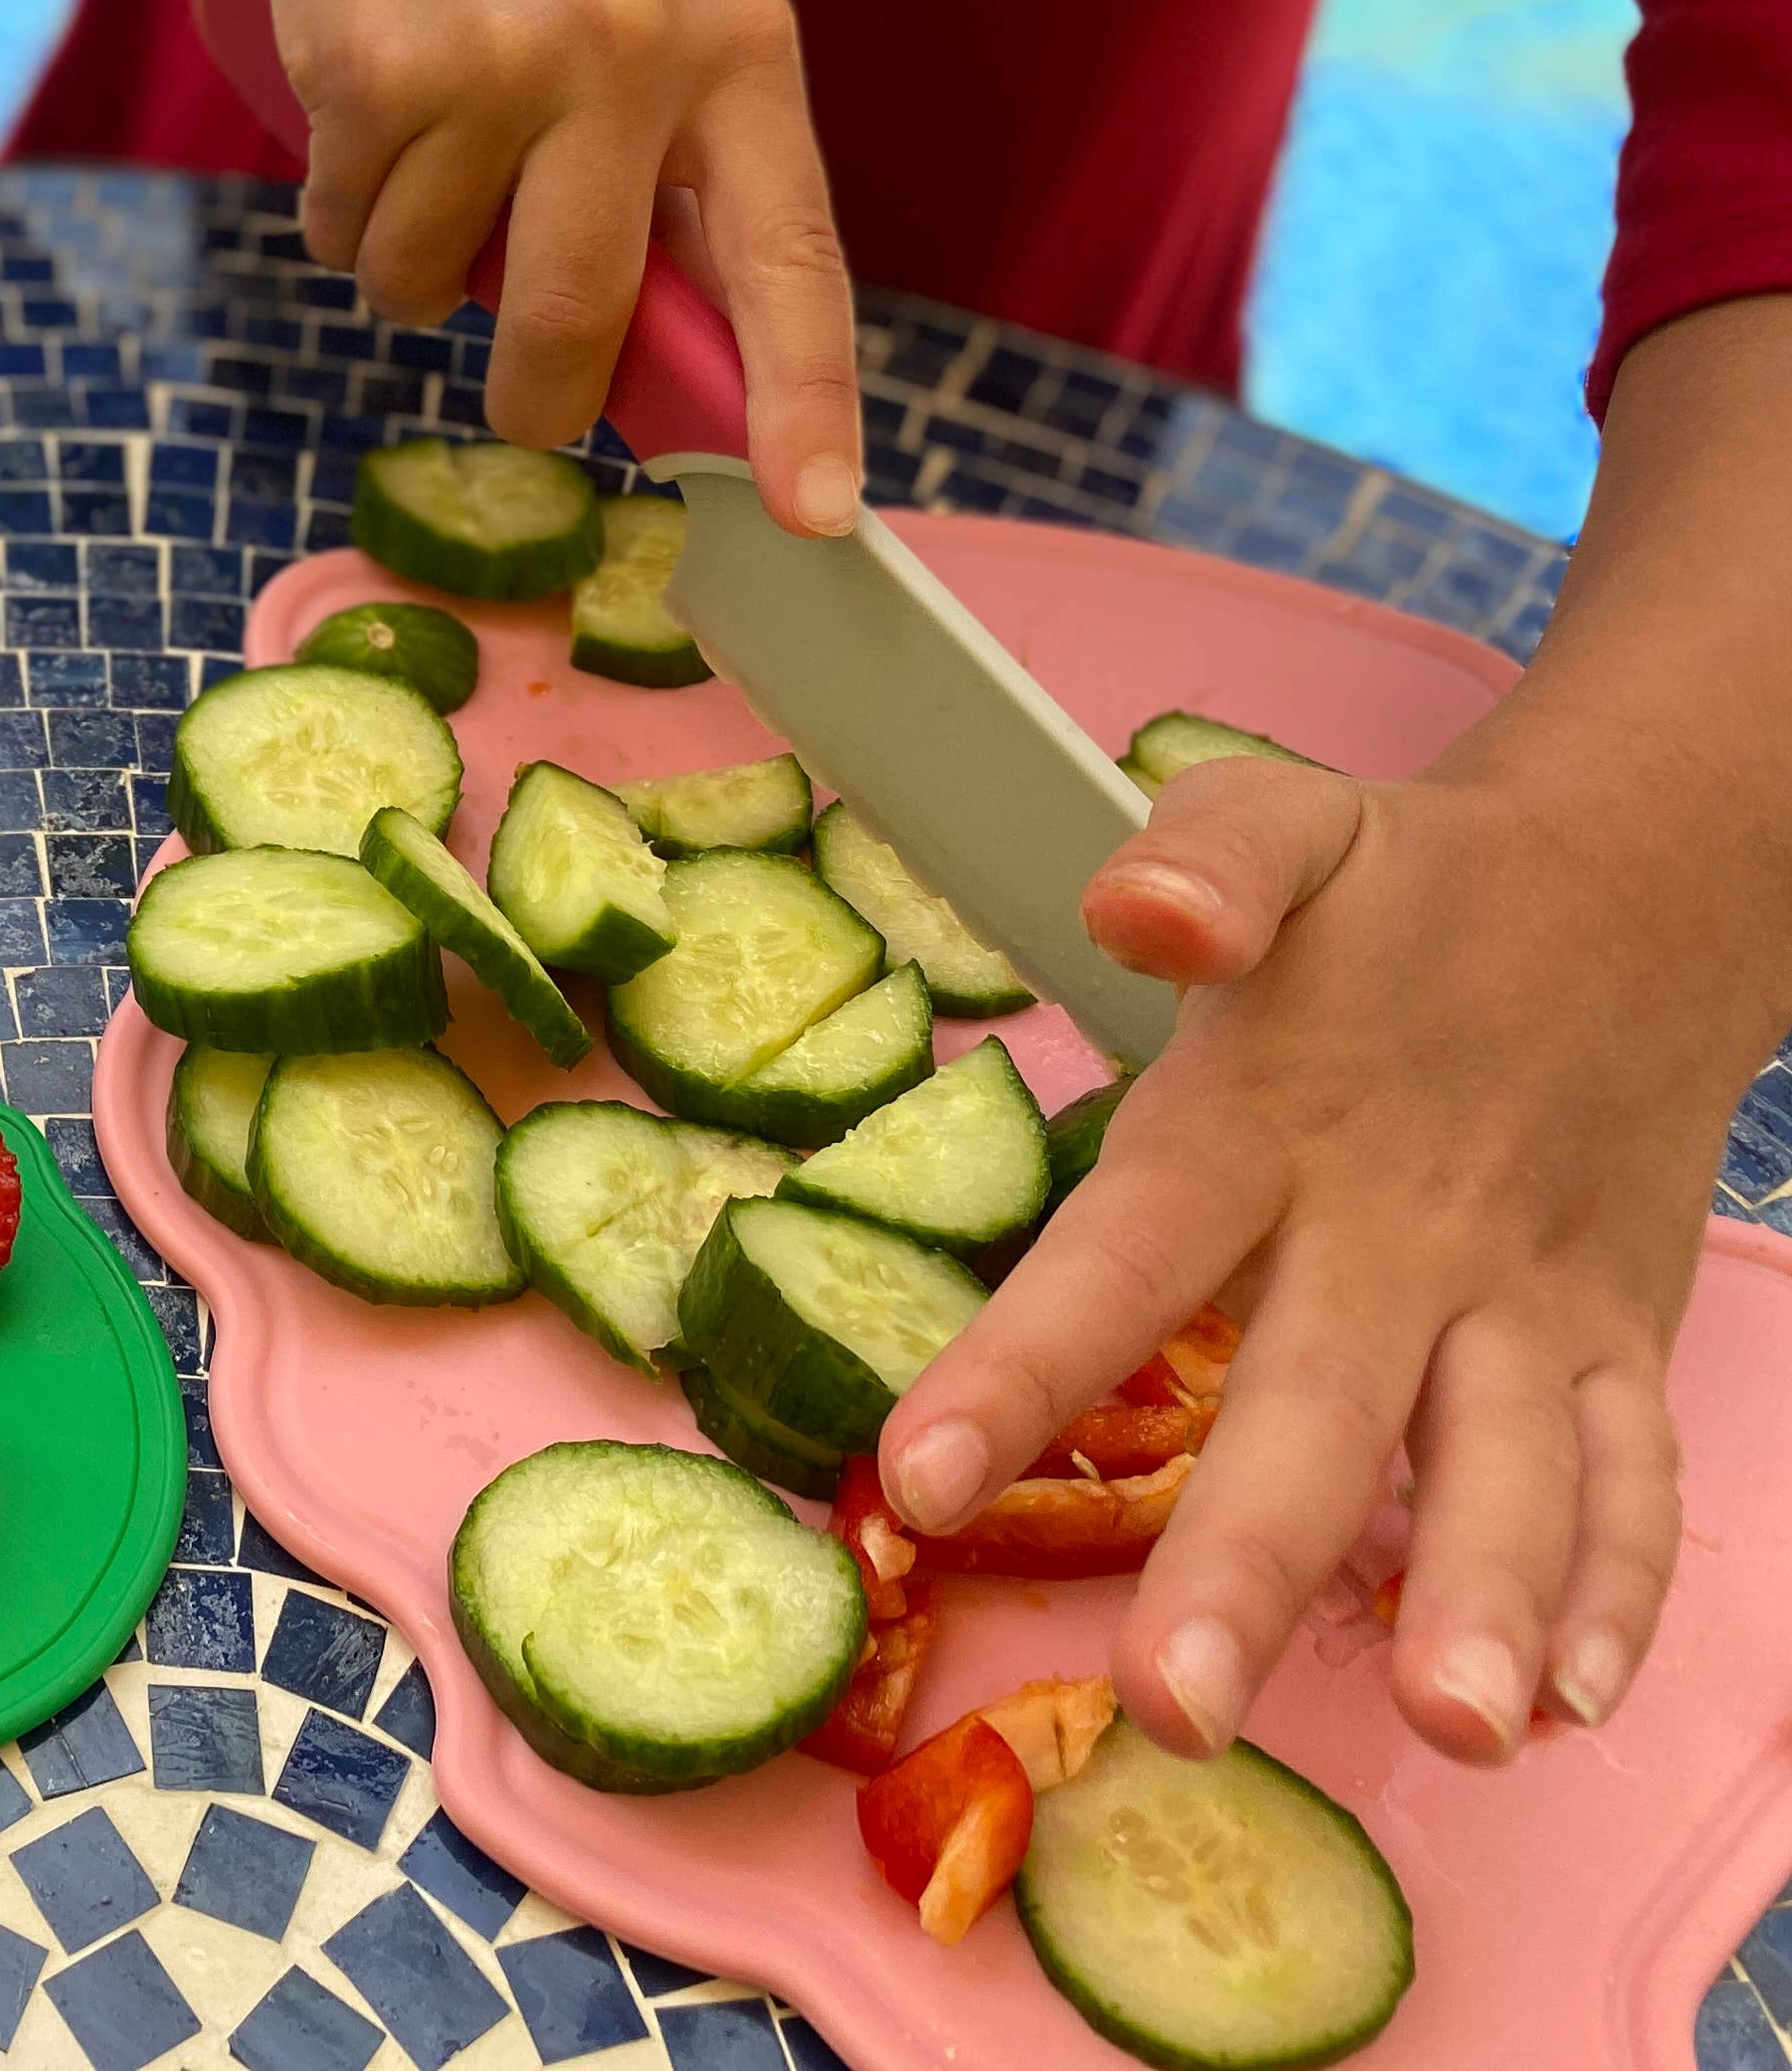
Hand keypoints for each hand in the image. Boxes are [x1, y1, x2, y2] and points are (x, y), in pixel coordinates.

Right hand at [241, 0, 861, 530]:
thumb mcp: (655, 38)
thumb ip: (673, 193)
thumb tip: (663, 392)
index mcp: (740, 55)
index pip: (791, 257)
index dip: (805, 398)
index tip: (821, 513)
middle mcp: (632, 52)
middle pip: (580, 314)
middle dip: (537, 400)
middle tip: (524, 411)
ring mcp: (498, 59)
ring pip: (433, 287)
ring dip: (409, 268)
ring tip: (423, 154)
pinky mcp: (372, 69)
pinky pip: (346, 232)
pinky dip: (341, 210)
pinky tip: (363, 114)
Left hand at [878, 755, 1766, 1765]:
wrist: (1634, 896)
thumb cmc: (1402, 893)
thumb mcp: (1280, 821)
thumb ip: (1199, 859)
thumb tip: (1136, 907)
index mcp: (1266, 1121)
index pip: (1124, 1257)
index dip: (1019, 1369)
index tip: (913, 1482)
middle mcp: (1398, 1233)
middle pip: (1318, 1413)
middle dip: (1247, 1567)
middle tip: (1173, 1705)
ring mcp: (1520, 1300)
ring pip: (1509, 1470)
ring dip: (1482, 1598)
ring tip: (1454, 1725)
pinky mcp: (1611, 1340)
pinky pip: (1631, 1478)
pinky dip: (1618, 1590)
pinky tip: (1567, 1701)